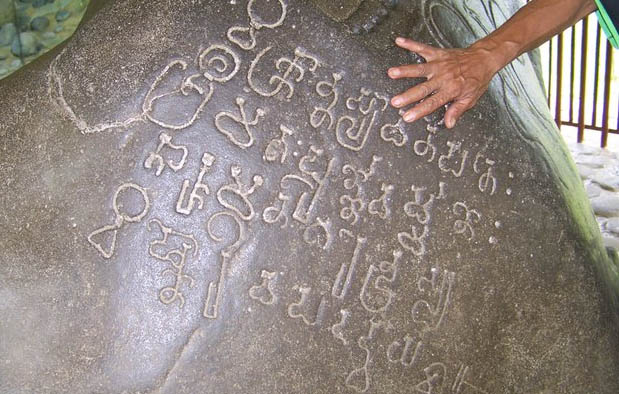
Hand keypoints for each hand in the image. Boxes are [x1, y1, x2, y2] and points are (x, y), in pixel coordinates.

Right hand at [388, 37, 502, 128]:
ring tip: (392, 72)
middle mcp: (444, 77)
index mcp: (451, 90)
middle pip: (423, 88)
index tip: (408, 116)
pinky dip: (410, 44)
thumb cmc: (477, 79)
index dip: (419, 110)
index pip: (433, 103)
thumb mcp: (470, 98)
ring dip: (405, 70)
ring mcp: (439, 64)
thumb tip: (449, 124)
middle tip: (395, 101)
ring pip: (420, 69)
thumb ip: (457, 111)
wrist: (484, 58)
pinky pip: (422, 48)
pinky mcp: (438, 53)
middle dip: (408, 95)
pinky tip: (399, 41)